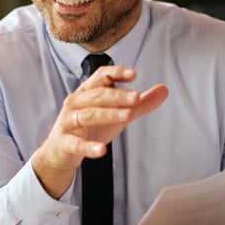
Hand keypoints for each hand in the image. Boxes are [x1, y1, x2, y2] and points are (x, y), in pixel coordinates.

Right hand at [32, 65, 168, 198]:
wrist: (61, 152)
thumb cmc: (89, 128)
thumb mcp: (116, 114)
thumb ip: (139, 104)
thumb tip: (163, 90)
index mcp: (87, 92)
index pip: (100, 76)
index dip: (115, 73)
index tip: (133, 74)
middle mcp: (76, 103)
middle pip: (96, 95)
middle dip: (116, 95)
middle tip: (136, 97)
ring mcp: (68, 122)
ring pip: (87, 115)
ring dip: (108, 114)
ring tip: (127, 116)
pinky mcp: (64, 142)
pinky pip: (76, 144)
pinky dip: (88, 147)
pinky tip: (101, 150)